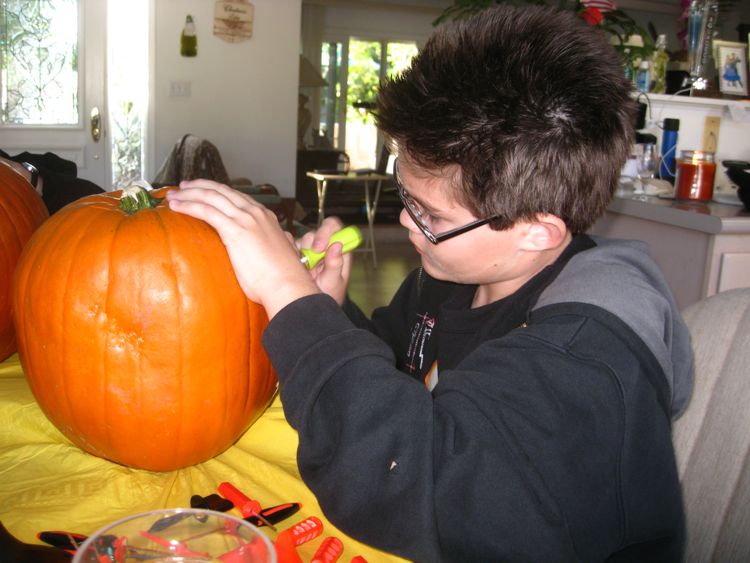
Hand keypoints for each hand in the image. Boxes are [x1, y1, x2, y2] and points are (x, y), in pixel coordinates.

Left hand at [167, 180, 319, 318]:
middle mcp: (255, 212)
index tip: (202, 191)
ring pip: (211, 197)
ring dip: (188, 194)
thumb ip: (276, 243)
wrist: (287, 285)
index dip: (217, 191)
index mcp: (266, 217)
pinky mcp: (234, 229)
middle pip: (221, 190)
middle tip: (182, 187)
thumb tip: (281, 241)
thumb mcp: (281, 253)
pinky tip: (176, 207)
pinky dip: (189, 205)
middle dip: (199, 186)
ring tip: (172, 196)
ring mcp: (245, 219)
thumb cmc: (283, 278)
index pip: (236, 196)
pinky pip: (206, 211)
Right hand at [296, 217, 352, 304]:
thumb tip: (337, 246)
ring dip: (301, 253)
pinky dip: (290, 255)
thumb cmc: (329, 294)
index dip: (327, 231)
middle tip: (308, 260)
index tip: (319, 247)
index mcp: (338, 249)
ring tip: (303, 270)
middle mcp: (325, 245)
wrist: (314, 304)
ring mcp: (310, 249)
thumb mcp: (333, 283)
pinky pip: (290, 246)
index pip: (335, 228)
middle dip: (312, 241)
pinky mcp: (297, 253)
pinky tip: (295, 268)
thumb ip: (336, 265)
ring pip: (303, 239)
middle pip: (318, 230)